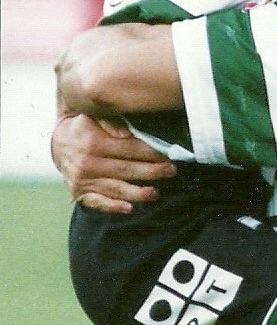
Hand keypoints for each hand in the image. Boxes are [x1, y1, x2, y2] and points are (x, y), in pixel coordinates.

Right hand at [51, 114, 175, 212]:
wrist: (58, 143)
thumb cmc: (85, 128)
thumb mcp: (93, 116)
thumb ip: (110, 120)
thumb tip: (126, 132)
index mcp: (94, 141)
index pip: (129, 148)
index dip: (151, 152)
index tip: (167, 155)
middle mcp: (88, 162)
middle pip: (127, 169)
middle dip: (152, 172)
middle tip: (171, 171)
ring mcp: (83, 180)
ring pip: (116, 188)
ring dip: (138, 193)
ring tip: (155, 193)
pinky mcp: (80, 192)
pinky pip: (98, 202)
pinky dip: (113, 207)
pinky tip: (128, 208)